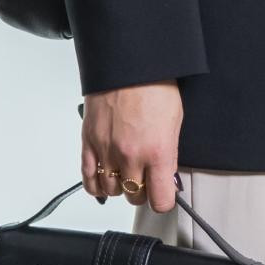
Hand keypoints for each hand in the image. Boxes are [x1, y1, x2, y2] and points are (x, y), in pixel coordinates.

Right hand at [81, 83, 182, 211]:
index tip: (164, 195)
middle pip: (134, 197)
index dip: (164, 200)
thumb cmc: (154, 86)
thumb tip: (167, 176)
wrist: (129, 64)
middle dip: (142, 192)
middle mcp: (131, 156)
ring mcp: (107, 151)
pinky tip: (104, 180)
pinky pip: (88, 178)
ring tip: (126, 173)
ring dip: (120, 187)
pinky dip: (96, 185)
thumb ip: (169, 155)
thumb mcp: (175, 122)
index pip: (161, 200)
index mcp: (158, 152)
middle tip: (146, 179)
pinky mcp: (89, 143)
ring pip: (111, 191)